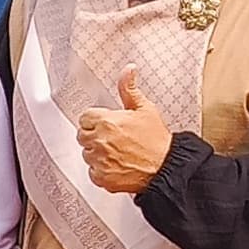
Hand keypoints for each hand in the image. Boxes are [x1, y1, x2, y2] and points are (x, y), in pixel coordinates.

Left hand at [76, 67, 173, 194]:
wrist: (166, 167)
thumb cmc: (157, 141)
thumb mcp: (145, 109)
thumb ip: (129, 89)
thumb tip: (128, 71)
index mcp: (107, 122)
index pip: (85, 117)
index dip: (96, 120)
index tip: (105, 124)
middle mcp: (100, 141)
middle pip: (82, 135)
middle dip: (94, 135)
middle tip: (112, 138)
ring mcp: (100, 161)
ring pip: (87, 154)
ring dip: (96, 153)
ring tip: (116, 152)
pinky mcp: (103, 177)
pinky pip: (92, 172)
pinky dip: (101, 170)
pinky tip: (115, 165)